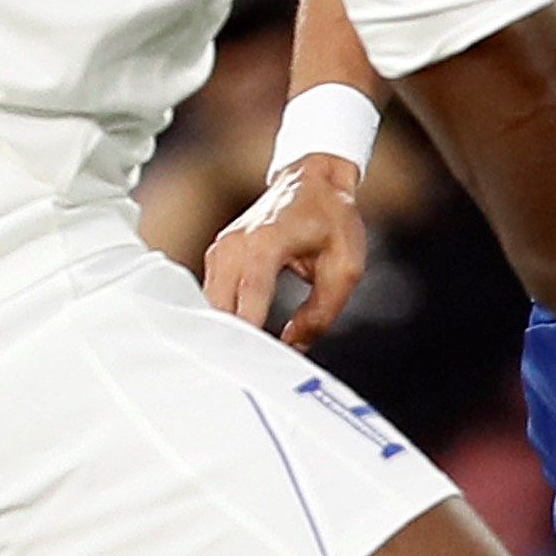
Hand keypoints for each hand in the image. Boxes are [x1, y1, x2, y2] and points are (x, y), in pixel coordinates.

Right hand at [204, 156, 369, 353]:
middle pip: (219, 311)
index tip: (255, 372)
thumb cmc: (331, 216)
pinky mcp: (218, 255)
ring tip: (242, 362)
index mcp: (264, 245)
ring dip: (224, 332)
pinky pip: (212, 295)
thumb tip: (294, 346)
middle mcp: (234, 246)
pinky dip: (223, 317)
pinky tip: (236, 337)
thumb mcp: (345, 267)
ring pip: (210, 306)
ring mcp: (221, 249)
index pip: (247, 306)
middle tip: (248, 376)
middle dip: (231, 344)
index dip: (249, 342)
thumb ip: (321, 314)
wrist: (313, 179)